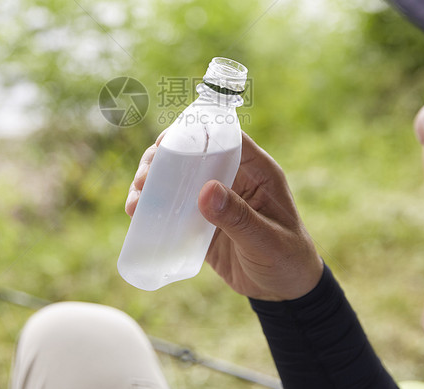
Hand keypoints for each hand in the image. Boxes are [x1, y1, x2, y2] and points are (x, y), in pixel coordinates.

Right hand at [125, 131, 322, 300]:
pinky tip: (136, 213)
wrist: (284, 292)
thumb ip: (239, 217)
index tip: (167, 141)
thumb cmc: (288, 260)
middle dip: (163, 158)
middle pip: (193, 152)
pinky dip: (153, 205)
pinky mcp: (200, 221)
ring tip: (136, 198)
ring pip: (177, 177)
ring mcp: (214, 199)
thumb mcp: (267, 240)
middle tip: (145, 177)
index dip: (196, 131)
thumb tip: (206, 191)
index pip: (226, 137)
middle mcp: (232, 178)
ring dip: (152, 181)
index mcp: (257, 172)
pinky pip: (173, 206)